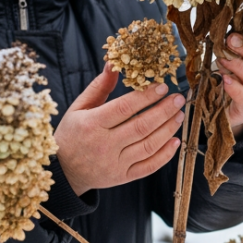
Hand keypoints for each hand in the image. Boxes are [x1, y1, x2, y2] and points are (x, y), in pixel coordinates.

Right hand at [54, 63, 185, 195]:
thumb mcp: (78, 108)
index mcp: (92, 124)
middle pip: (141, 126)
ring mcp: (115, 164)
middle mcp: (104, 145)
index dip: (146, 97)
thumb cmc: (72, 135)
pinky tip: (175, 141)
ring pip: (148, 145)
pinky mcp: (122, 177)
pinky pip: (148, 167)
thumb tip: (114, 64)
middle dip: (164, 111)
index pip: (125, 108)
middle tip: (179, 99)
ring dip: (168, 129)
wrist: (63, 172)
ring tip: (179, 115)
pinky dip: (165, 155)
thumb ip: (98, 87)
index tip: (163, 87)